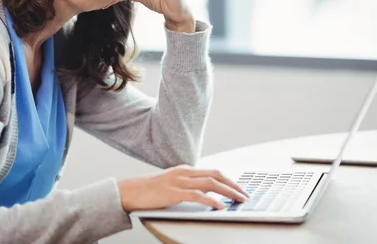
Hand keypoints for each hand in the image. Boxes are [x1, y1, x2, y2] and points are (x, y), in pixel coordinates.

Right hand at [117, 165, 248, 211]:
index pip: (213, 172)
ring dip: (228, 192)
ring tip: (238, 199)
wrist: (132, 191)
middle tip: (244, 194)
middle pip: (216, 175)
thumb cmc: (151, 190)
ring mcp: (180, 181)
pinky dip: (211, 201)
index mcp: (185, 170)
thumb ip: (188, 186)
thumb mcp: (173, 184)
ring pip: (210, 183)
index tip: (239, 189)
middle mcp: (185, 172)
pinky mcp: (174, 192)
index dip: (229, 180)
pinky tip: (219, 206)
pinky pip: (197, 195)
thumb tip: (206, 194)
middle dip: (233, 185)